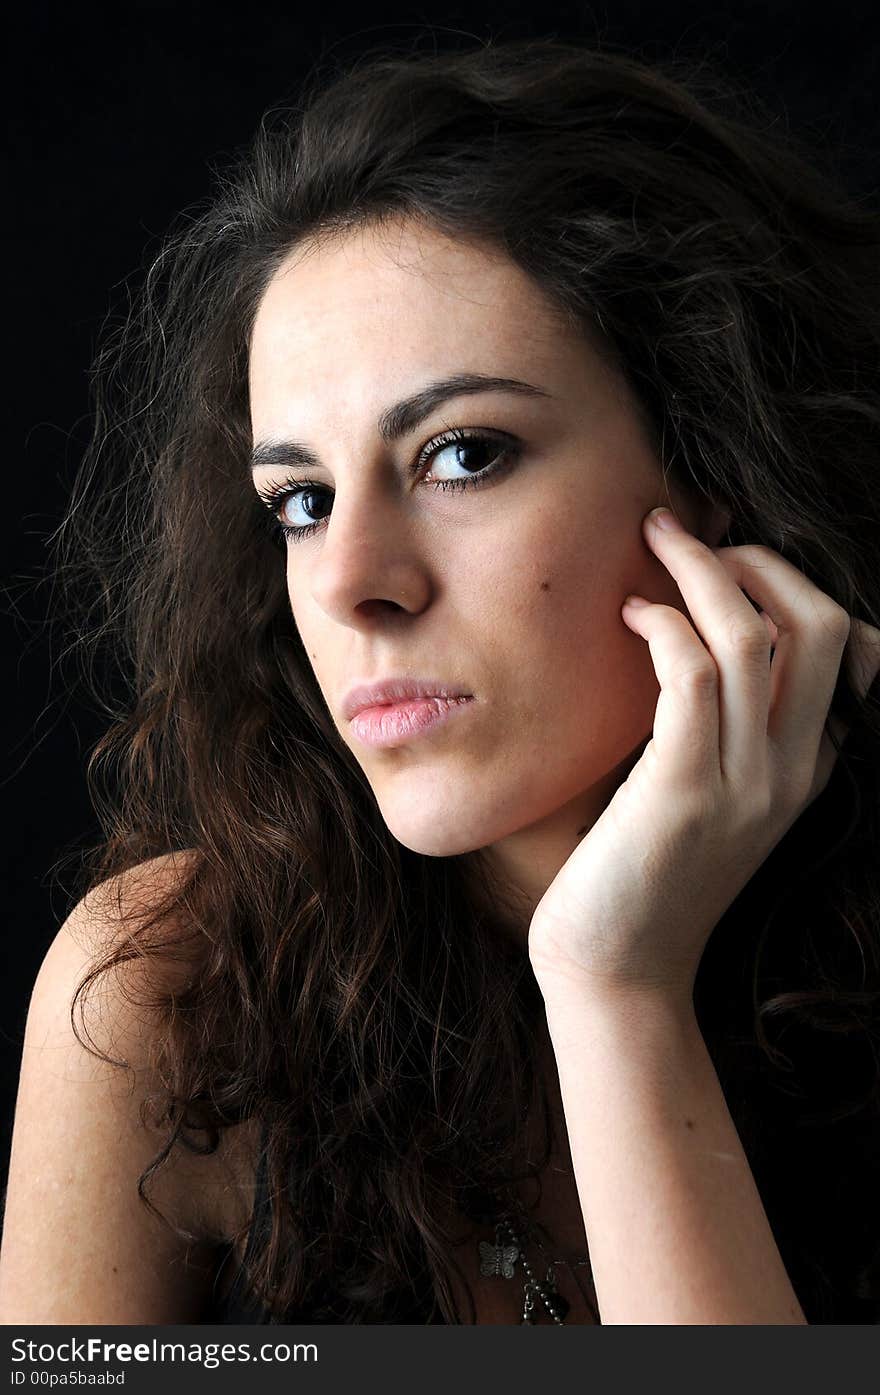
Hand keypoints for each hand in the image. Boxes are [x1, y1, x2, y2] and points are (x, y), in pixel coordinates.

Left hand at [528, 506, 879, 1003]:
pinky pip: (694, 675)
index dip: (798, 584)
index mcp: (806, 768)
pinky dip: (664, 623)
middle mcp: (791, 771)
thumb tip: (689, 639)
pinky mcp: (682, 792)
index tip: (734, 560)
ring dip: (704, 569)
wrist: (617, 973)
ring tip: (655, 542)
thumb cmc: (644, 875)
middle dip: (761, 559)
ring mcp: (744, 783)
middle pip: (822, 625)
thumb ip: (722, 729)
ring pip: (756, 636)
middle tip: (693, 535)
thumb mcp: (707, 795)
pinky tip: (629, 613)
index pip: (852, 651)